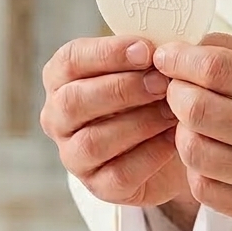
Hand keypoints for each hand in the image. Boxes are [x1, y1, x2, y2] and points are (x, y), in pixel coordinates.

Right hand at [40, 35, 193, 208]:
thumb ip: (148, 54)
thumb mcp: (147, 68)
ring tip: (173, 111)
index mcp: (61, 79)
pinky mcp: (97, 187)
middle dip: (122, 89)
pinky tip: (174, 140)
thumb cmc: (152, 96)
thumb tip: (166, 44)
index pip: (70, 61)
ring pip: (93, 141)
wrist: (170, 147)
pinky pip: (119, 173)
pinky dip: (150, 155)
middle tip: (162, 82)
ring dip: (138, 123)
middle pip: (74, 102)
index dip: (107, 54)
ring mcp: (73, 156)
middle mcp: (57, 118)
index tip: (145, 50)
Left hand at [153, 33, 231, 228]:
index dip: (180, 59)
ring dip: (183, 130)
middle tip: (179, 88)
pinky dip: (197, 166)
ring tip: (196, 121)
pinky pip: (204, 187)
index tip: (166, 56)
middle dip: (176, 93)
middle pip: (198, 110)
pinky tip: (211, 152)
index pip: (216, 69)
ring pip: (194, 150)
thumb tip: (184, 48)